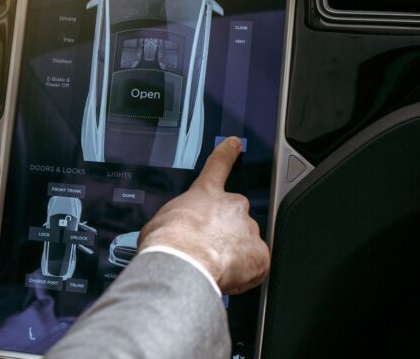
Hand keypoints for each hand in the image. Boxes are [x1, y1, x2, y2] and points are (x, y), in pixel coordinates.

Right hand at [137, 137, 269, 294]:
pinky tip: (227, 275)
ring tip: (213, 266)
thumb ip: (174, 220)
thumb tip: (169, 231)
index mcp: (205, 193)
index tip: (235, 144)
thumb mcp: (159, 222)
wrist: (183, 264)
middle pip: (234, 215)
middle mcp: (232, 206)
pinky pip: (255, 264)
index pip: (219, 165)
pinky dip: (245, 272)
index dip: (228, 153)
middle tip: (207, 248)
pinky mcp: (260, 255)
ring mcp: (249, 229)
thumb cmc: (167, 243)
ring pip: (245, 241)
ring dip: (233, 252)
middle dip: (224, 231)